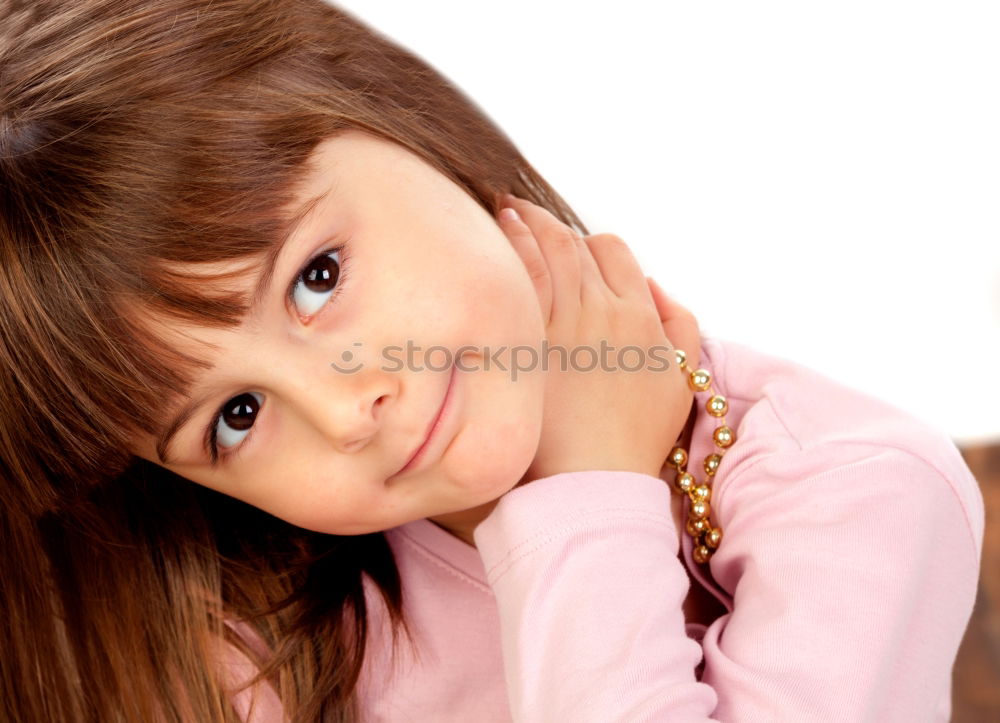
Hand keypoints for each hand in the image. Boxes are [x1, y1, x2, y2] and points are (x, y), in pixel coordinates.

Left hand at [498, 194, 698, 482]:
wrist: (596, 481)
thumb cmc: (635, 439)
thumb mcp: (681, 383)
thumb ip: (680, 327)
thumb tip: (656, 287)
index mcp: (640, 317)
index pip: (613, 251)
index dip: (588, 244)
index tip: (567, 250)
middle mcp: (605, 311)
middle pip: (576, 244)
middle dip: (548, 223)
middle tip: (520, 211)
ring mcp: (566, 324)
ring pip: (548, 250)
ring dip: (526, 223)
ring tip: (503, 210)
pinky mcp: (531, 342)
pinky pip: (522, 277)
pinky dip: (510, 247)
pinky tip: (493, 235)